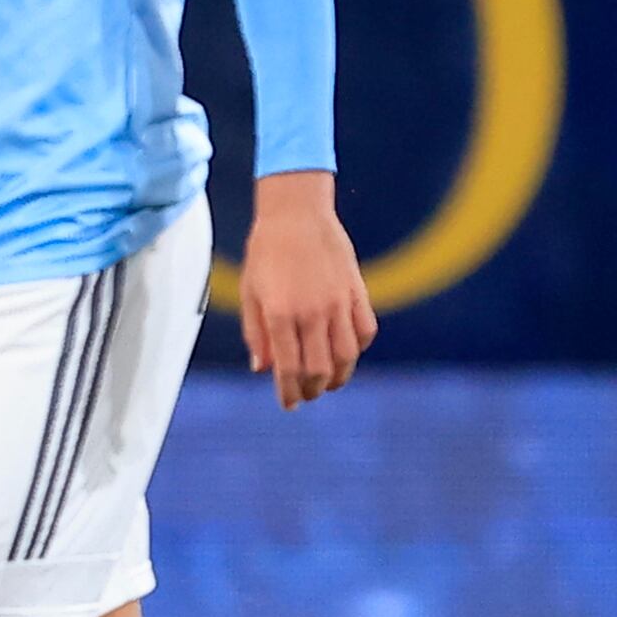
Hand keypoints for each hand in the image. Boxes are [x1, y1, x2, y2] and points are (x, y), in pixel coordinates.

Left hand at [237, 170, 376, 409]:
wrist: (296, 212)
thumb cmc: (266, 251)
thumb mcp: (251, 292)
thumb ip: (256, 333)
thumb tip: (262, 369)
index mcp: (281, 313)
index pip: (288, 369)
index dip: (289, 393)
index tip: (288, 404)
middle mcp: (312, 312)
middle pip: (320, 369)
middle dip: (313, 389)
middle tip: (307, 393)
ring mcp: (338, 302)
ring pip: (347, 356)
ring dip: (339, 376)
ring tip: (329, 382)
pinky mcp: (357, 291)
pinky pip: (365, 330)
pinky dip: (358, 348)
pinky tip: (346, 351)